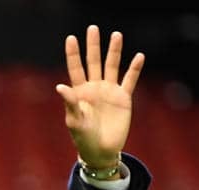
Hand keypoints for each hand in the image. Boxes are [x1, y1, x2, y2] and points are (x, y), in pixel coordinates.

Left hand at [56, 25, 144, 168]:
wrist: (100, 151)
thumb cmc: (83, 138)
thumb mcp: (74, 120)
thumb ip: (69, 103)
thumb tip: (60, 86)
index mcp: (79, 92)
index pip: (75, 68)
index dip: (73, 53)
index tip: (71, 38)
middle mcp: (94, 88)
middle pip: (93, 62)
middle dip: (93, 46)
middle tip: (93, 28)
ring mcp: (109, 92)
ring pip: (112, 66)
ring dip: (114, 51)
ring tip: (116, 35)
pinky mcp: (123, 99)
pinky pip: (129, 80)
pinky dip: (134, 69)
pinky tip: (138, 56)